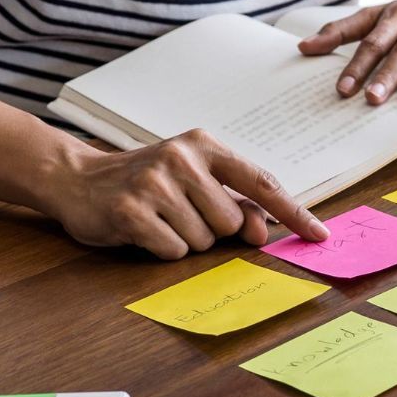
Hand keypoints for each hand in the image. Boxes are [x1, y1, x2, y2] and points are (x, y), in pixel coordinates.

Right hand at [45, 129, 328, 259]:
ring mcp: (154, 182)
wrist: (76, 179)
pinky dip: (162, 249)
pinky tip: (142, 230)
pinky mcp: (131, 210)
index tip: (320, 235)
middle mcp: (182, 158)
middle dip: (212, 229)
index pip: (262, 182)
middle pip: (231, 222)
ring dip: (185, 240)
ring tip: (159, 219)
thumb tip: (264, 230)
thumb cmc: (147, 183)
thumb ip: (235, 202)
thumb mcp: (193, 181)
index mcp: (205, 145)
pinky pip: (174, 251)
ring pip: (203, 240)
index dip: (294, 212)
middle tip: (179, 213)